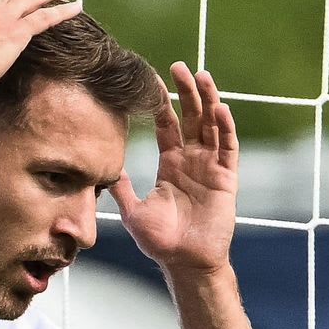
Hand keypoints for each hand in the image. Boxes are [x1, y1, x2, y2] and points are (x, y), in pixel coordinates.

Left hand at [107, 61, 240, 276]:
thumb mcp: (133, 211)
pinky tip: (220, 108)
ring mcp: (210, 166)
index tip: (153, 80)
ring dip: (208, 100)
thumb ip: (121, 188)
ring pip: (211, 125)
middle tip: (180, 66)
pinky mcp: (226, 177)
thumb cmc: (161, 241)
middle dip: (186, 92)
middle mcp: (192, 160)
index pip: (167, 125)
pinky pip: (227, 147)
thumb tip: (101, 170)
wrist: (185, 263)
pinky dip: (225, 127)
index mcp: (171, 164)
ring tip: (202, 76)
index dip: (161, 103)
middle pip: (191, 117)